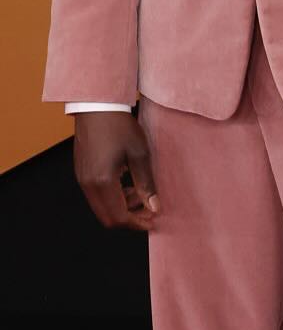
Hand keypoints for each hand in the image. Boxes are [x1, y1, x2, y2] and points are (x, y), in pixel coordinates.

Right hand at [73, 110, 159, 230]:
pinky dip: (113, 197)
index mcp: (103, 181)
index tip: (153, 220)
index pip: (119, 217)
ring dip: (121, 207)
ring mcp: (82, 179)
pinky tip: (127, 184)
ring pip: (102, 207)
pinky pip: (96, 195)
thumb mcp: (140, 154)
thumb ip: (146, 184)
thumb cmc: (120, 126)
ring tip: (141, 194)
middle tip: (149, 210)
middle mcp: (88, 184)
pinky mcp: (81, 172)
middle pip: (108, 217)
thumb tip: (155, 208)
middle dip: (129, 219)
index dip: (137, 223)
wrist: (97, 106)